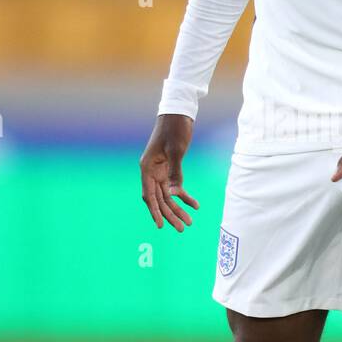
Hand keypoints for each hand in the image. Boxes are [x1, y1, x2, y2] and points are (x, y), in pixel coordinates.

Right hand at [140, 114, 199, 230]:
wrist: (179, 113)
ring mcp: (160, 171)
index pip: (149, 195)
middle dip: (171, 214)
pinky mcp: (169, 169)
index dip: (155, 212)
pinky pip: (175, 187)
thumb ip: (175, 173)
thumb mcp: (176, 151)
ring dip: (178, 209)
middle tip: (182, 228)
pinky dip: (184, 196)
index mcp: (147, 168)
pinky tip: (195, 205)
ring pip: (168, 196)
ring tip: (189, 222)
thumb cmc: (174, 129)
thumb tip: (173, 194)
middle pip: (160, 199)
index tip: (161, 225)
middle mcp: (151, 172)